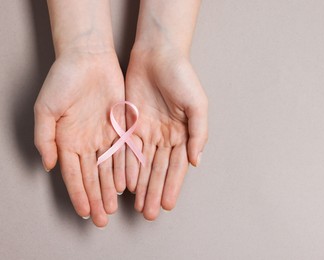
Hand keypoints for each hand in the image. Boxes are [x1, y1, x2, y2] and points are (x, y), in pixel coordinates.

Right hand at [34, 50, 125, 226]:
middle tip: (102, 218)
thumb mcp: (46, 109)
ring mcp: (104, 135)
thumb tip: (49, 165)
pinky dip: (125, 168)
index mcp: (67, 140)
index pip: (73, 174)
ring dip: (111, 188)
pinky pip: (124, 151)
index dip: (79, 194)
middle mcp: (87, 142)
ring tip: (115, 207)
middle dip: (97, 198)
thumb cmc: (63, 80)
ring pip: (109, 168)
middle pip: (92, 177)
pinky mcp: (121, 126)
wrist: (88, 58)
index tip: (84, 212)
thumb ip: (45, 138)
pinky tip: (127, 183)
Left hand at [125, 47, 207, 219]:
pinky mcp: (130, 124)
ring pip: (142, 164)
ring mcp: (147, 131)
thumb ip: (199, 134)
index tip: (166, 205)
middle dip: (154, 192)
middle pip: (158, 170)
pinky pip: (127, 149)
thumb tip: (196, 162)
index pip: (176, 166)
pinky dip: (126, 167)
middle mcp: (165, 136)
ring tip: (137, 205)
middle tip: (149, 214)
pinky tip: (125, 183)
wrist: (158, 54)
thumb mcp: (198, 105)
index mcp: (183, 134)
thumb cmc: (182, 77)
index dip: (172, 186)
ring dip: (140, 185)